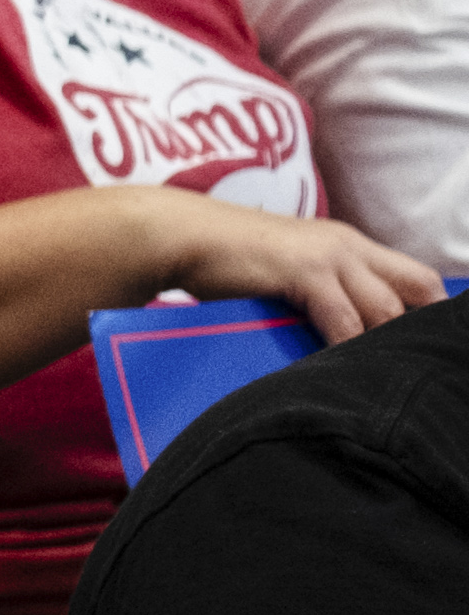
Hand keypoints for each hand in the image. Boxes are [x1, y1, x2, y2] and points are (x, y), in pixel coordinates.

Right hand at [153, 195, 444, 340]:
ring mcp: (329, 256)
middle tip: (416, 367)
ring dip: (385, 346)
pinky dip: (348, 347)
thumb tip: (342, 337)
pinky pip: (345, 319)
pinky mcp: (304, 271)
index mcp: (349, 245)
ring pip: (387, 310)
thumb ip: (320, 293)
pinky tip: (341, 368)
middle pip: (418, 289)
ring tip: (381, 378)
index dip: (433, 311)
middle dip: (421, 329)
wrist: (180, 236)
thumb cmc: (224, 260)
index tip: (431, 346)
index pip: (418, 278)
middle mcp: (349, 246)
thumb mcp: (287, 270)